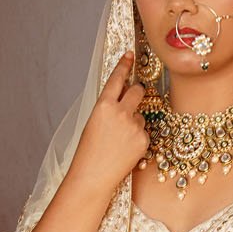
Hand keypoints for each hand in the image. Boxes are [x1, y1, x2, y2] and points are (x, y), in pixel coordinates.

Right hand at [74, 52, 147, 190]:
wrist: (93, 176)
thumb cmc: (89, 151)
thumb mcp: (93, 122)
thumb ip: (108, 107)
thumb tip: (124, 97)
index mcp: (103, 105)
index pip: (117, 78)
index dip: (124, 65)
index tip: (130, 55)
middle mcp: (121, 112)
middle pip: (138, 90)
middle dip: (137, 92)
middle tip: (132, 99)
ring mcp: (134, 126)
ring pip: (141, 114)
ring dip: (134, 121)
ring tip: (119, 139)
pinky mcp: (143, 140)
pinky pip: (144, 132)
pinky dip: (137, 138)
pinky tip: (125, 149)